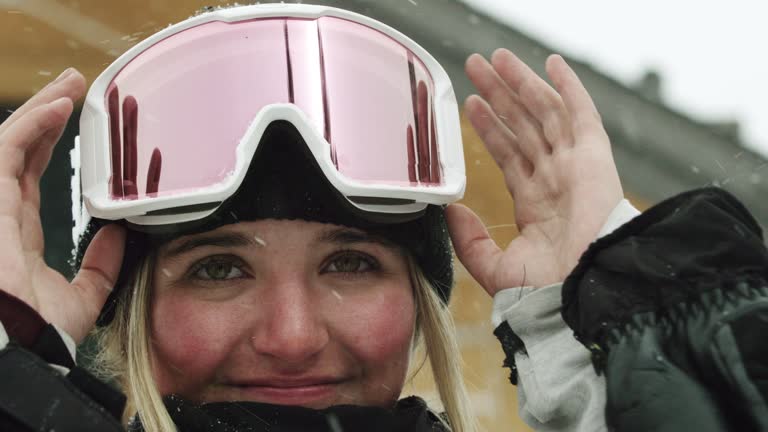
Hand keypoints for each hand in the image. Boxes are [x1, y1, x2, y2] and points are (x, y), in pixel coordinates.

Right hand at [0, 68, 124, 342]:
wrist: (22, 352)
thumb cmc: (41, 337)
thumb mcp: (82, 297)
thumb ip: (99, 267)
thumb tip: (117, 236)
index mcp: (17, 237)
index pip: (29, 179)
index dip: (47, 147)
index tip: (72, 122)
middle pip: (19, 154)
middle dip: (43, 118)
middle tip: (72, 87)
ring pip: (8, 145)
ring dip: (39, 111)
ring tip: (69, 85)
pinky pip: (4, 153)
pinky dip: (30, 126)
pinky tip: (58, 107)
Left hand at [447, 49, 622, 296]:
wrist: (583, 291)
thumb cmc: (547, 290)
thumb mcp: (495, 267)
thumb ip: (470, 240)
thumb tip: (450, 210)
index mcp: (534, 203)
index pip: (508, 153)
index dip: (489, 127)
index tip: (470, 104)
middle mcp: (554, 179)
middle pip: (522, 125)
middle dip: (499, 95)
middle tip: (476, 67)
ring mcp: (574, 166)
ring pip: (543, 113)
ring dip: (521, 83)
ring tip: (496, 58)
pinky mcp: (594, 158)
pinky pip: (581, 114)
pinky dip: (569, 87)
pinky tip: (551, 63)